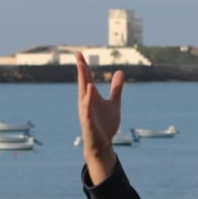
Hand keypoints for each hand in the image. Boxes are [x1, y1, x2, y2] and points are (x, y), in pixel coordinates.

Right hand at [75, 51, 123, 183]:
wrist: (102, 145)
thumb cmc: (106, 125)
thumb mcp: (114, 103)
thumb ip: (116, 88)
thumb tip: (119, 72)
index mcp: (91, 97)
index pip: (86, 78)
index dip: (83, 66)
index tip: (79, 53)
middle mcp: (86, 102)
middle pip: (83, 82)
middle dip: (81, 69)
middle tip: (78, 55)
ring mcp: (85, 111)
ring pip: (83, 94)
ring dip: (83, 81)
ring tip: (82, 67)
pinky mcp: (88, 122)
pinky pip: (87, 108)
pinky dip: (87, 99)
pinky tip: (90, 89)